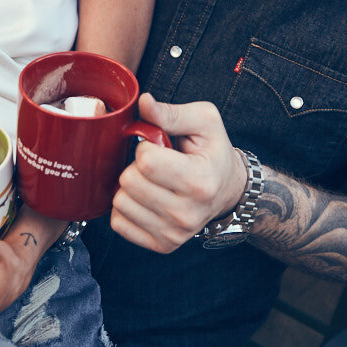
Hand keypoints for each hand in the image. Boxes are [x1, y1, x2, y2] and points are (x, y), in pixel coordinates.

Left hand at [110, 93, 247, 252]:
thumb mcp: (203, 121)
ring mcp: (174, 234)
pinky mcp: (162, 245)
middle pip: (129, 182)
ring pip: (120, 203)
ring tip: (152, 182)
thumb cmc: (213, 152)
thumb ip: (171, 112)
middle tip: (156, 165)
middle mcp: (187, 214)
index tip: (160, 147)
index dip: (145, 146)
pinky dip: (127, 207)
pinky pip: (119, 223)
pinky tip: (145, 199)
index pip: (146, 161)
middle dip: (136, 166)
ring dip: (130, 187)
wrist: (228, 190)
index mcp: (200, 181)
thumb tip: (144, 102)